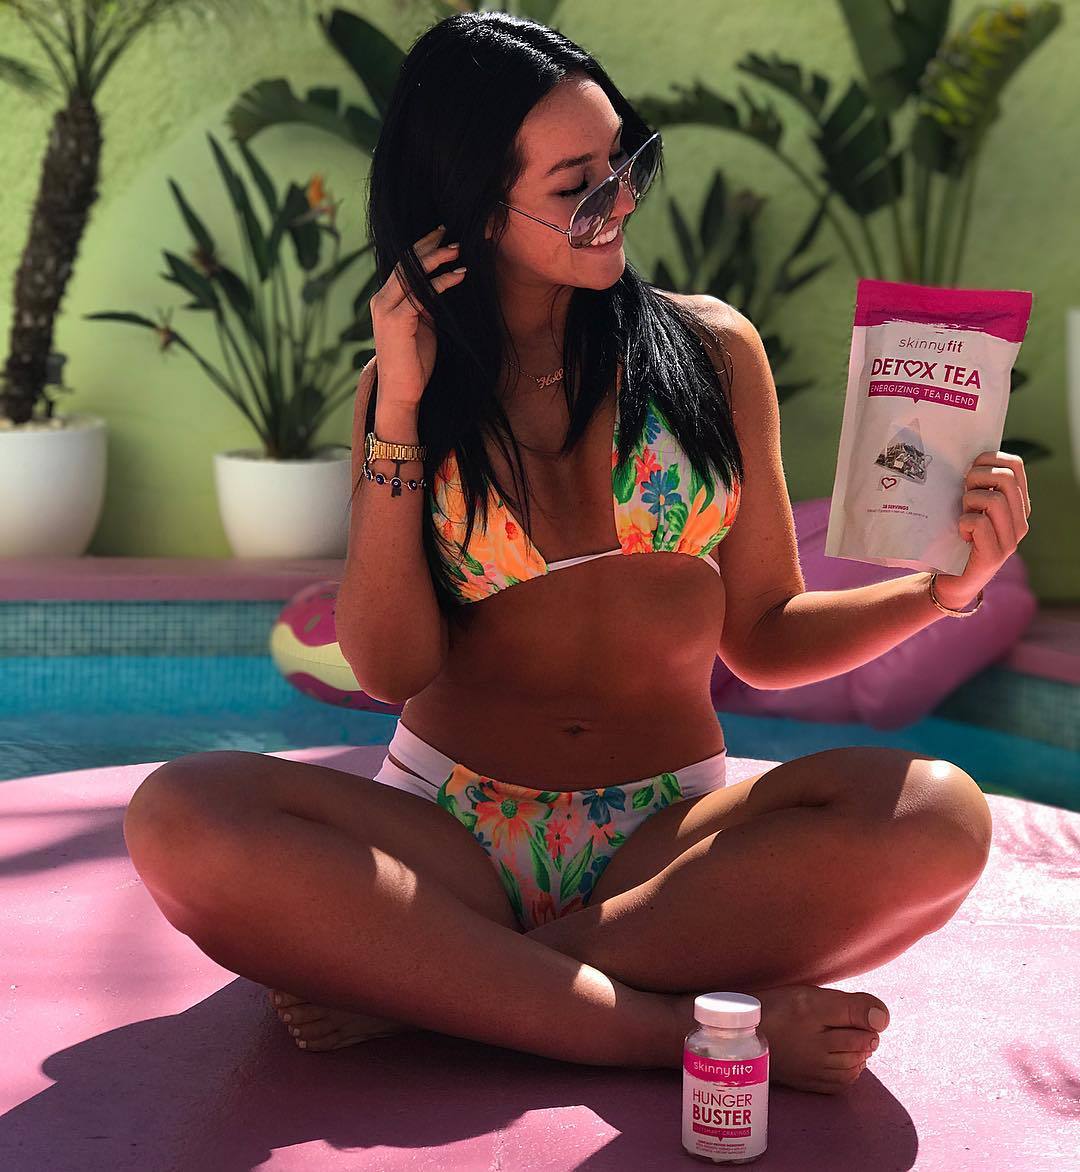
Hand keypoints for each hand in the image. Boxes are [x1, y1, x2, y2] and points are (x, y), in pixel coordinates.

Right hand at [368, 223, 465, 406]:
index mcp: (385, 300)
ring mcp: (386, 309)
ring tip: (458, 250)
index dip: (422, 248)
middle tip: (451, 234)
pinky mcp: (397, 320)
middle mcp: (380, 300)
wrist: (402, 391)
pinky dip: (441, 282)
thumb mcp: (422, 325)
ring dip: (436, 259)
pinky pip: (421, 294)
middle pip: (405, 263)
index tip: (441, 235)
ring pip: (411, 274)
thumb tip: (441, 284)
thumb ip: (426, 304)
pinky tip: (458, 276)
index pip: (403, 266)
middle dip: (428, 246)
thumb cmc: (414, 361)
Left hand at [933, 451, 1032, 608]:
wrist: (950, 580)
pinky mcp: (994, 556)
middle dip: (976, 477)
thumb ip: (976, 486)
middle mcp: (1020, 522)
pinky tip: (961, 533)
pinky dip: (964, 523)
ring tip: (962, 514)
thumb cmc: (956, 538)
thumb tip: (967, 458)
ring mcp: (1010, 540)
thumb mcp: (968, 506)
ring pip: (994, 500)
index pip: (1015, 465)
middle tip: (962, 492)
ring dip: (969, 502)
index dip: (989, 459)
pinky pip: (979, 523)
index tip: (969, 470)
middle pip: (1005, 478)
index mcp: (1017, 505)